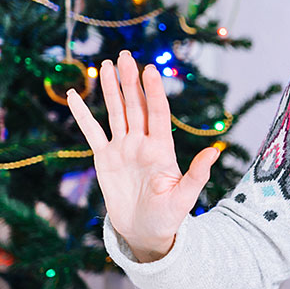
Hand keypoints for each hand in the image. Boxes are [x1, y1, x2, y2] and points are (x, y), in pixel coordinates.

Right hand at [67, 50, 219, 261]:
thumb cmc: (169, 217)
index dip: (153, 91)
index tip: (150, 69)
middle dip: (130, 81)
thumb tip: (215, 151)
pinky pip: (92, 132)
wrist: (146, 233)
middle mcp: (142, 143)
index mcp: (162, 149)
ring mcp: (123, 148)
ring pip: (116, 112)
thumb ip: (197, 174)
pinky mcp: (105, 159)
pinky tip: (74, 95)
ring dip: (110, 89)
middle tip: (125, 56)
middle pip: (135, 105)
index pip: (157, 113)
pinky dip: (82, 115)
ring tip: (106, 65)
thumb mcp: (185, 197)